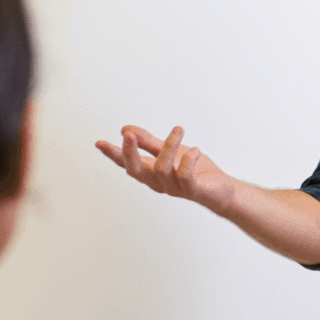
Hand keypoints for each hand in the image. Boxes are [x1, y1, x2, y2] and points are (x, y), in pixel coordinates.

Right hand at [96, 125, 236, 214]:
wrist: (221, 189)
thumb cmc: (195, 170)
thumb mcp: (170, 150)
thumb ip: (149, 142)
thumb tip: (125, 129)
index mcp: (150, 172)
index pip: (127, 163)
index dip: (113, 154)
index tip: (99, 142)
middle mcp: (158, 182)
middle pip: (136, 170)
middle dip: (130, 152)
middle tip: (128, 134)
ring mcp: (173, 187)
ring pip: (162, 166)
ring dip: (169, 145)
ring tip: (179, 130)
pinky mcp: (192, 189)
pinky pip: (184, 174)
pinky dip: (188, 158)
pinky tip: (195, 150)